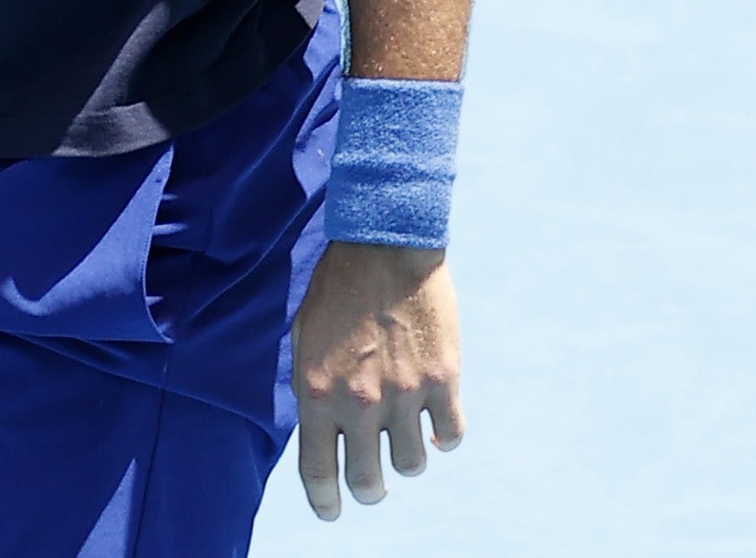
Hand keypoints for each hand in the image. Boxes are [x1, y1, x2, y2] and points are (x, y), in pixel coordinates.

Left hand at [290, 240, 462, 518]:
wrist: (384, 244)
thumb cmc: (336, 289)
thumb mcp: (304, 339)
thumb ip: (311, 389)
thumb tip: (322, 434)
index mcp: (317, 394)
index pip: (318, 473)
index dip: (324, 502)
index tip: (331, 511)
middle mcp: (360, 402)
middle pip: (368, 481)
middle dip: (368, 490)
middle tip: (372, 484)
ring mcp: (406, 394)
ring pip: (412, 464)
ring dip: (406, 458)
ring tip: (404, 438)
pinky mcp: (444, 379)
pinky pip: (451, 435)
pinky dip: (445, 438)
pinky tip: (437, 426)